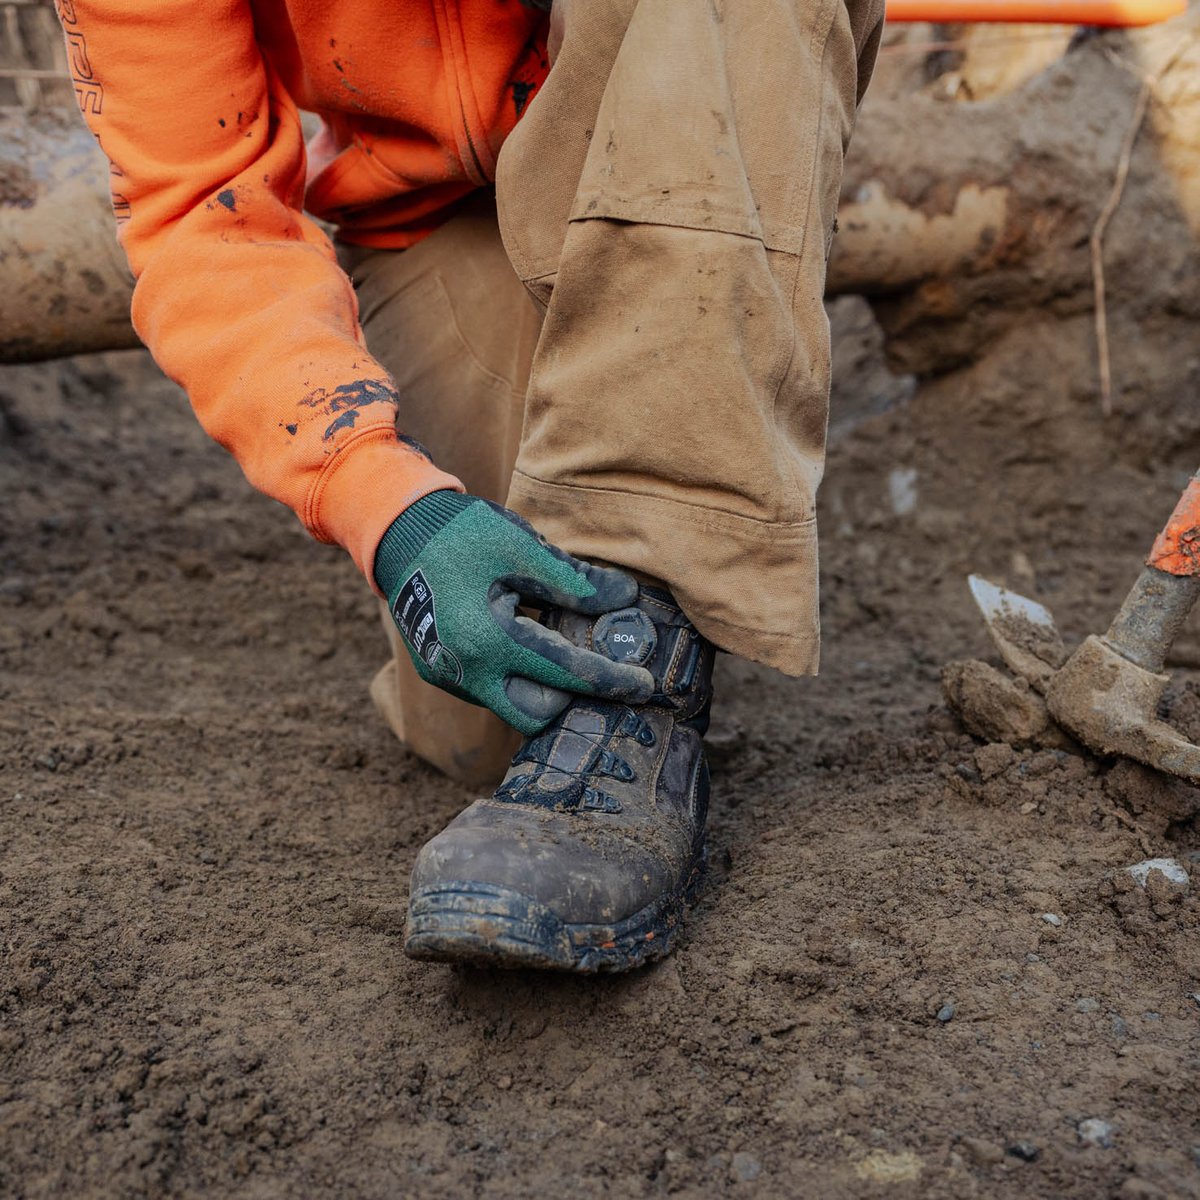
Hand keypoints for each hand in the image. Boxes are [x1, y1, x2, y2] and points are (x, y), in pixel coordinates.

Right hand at [374, 491, 653, 733]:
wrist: (397, 533)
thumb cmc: (463, 534)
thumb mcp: (523, 548)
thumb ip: (575, 582)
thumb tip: (627, 600)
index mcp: (489, 640)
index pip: (566, 674)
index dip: (611, 681)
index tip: (644, 686)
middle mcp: (466, 671)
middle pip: (537, 716)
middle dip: (571, 701)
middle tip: (600, 675)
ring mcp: (449, 677)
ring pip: (511, 705)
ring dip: (543, 689)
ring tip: (564, 651)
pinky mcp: (441, 673)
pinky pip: (489, 690)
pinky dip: (516, 676)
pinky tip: (528, 642)